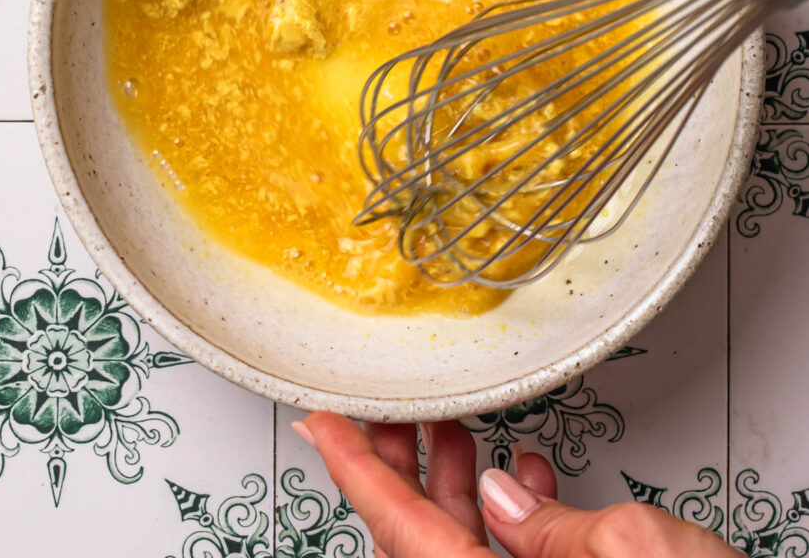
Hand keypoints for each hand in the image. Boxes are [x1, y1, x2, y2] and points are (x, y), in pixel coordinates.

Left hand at [293, 414, 740, 557]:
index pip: (395, 527)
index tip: (321, 424)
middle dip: (403, 464)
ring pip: (456, 551)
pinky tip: (527, 481)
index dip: (352, 465)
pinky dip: (507, 520)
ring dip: (456, 486)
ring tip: (457, 431)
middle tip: (394, 412)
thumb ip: (551, 525)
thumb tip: (506, 497)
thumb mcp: (635, 552)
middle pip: (415, 538)